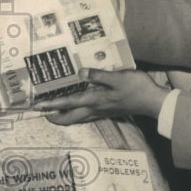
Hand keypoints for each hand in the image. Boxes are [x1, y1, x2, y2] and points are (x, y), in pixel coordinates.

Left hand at [36, 68, 168, 125]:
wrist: (153, 102)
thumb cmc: (137, 88)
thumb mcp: (118, 77)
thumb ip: (98, 75)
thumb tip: (80, 72)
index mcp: (94, 100)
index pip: (67, 104)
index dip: (51, 105)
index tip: (37, 106)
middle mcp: (95, 109)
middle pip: (69, 117)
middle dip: (54, 117)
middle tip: (42, 113)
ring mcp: (101, 112)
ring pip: (77, 118)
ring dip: (64, 117)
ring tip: (54, 112)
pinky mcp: (107, 111)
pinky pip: (86, 115)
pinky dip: (76, 114)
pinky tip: (76, 109)